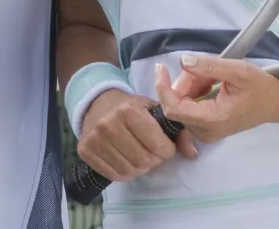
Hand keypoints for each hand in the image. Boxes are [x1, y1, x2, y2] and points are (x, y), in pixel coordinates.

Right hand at [78, 88, 197, 182]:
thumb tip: (192, 153)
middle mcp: (109, 124)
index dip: (167, 150)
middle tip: (152, 151)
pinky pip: (114, 175)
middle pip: (145, 161)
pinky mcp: (85, 151)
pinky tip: (126, 159)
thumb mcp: (154, 109)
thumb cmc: (131, 107)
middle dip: (154, 160)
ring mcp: (95, 138)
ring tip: (139, 154)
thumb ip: (177, 130)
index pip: (158, 146)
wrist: (97, 103)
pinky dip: (125, 172)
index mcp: (128, 110)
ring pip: (130, 170)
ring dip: (140, 167)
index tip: (165, 145)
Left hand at [155, 56, 278, 143]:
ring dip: (191, 84)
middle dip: (184, 82)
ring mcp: (206, 131)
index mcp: (213, 120)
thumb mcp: (237, 70)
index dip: (163, 87)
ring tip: (211, 74)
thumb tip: (182, 61)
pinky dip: (195, 90)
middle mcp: (206, 131)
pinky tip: (210, 82)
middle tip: (202, 67)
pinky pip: (190, 106)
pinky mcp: (207, 127)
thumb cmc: (260, 86)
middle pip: (177, 104)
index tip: (161, 67)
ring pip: (183, 103)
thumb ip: (209, 66)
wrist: (277, 102)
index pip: (174, 109)